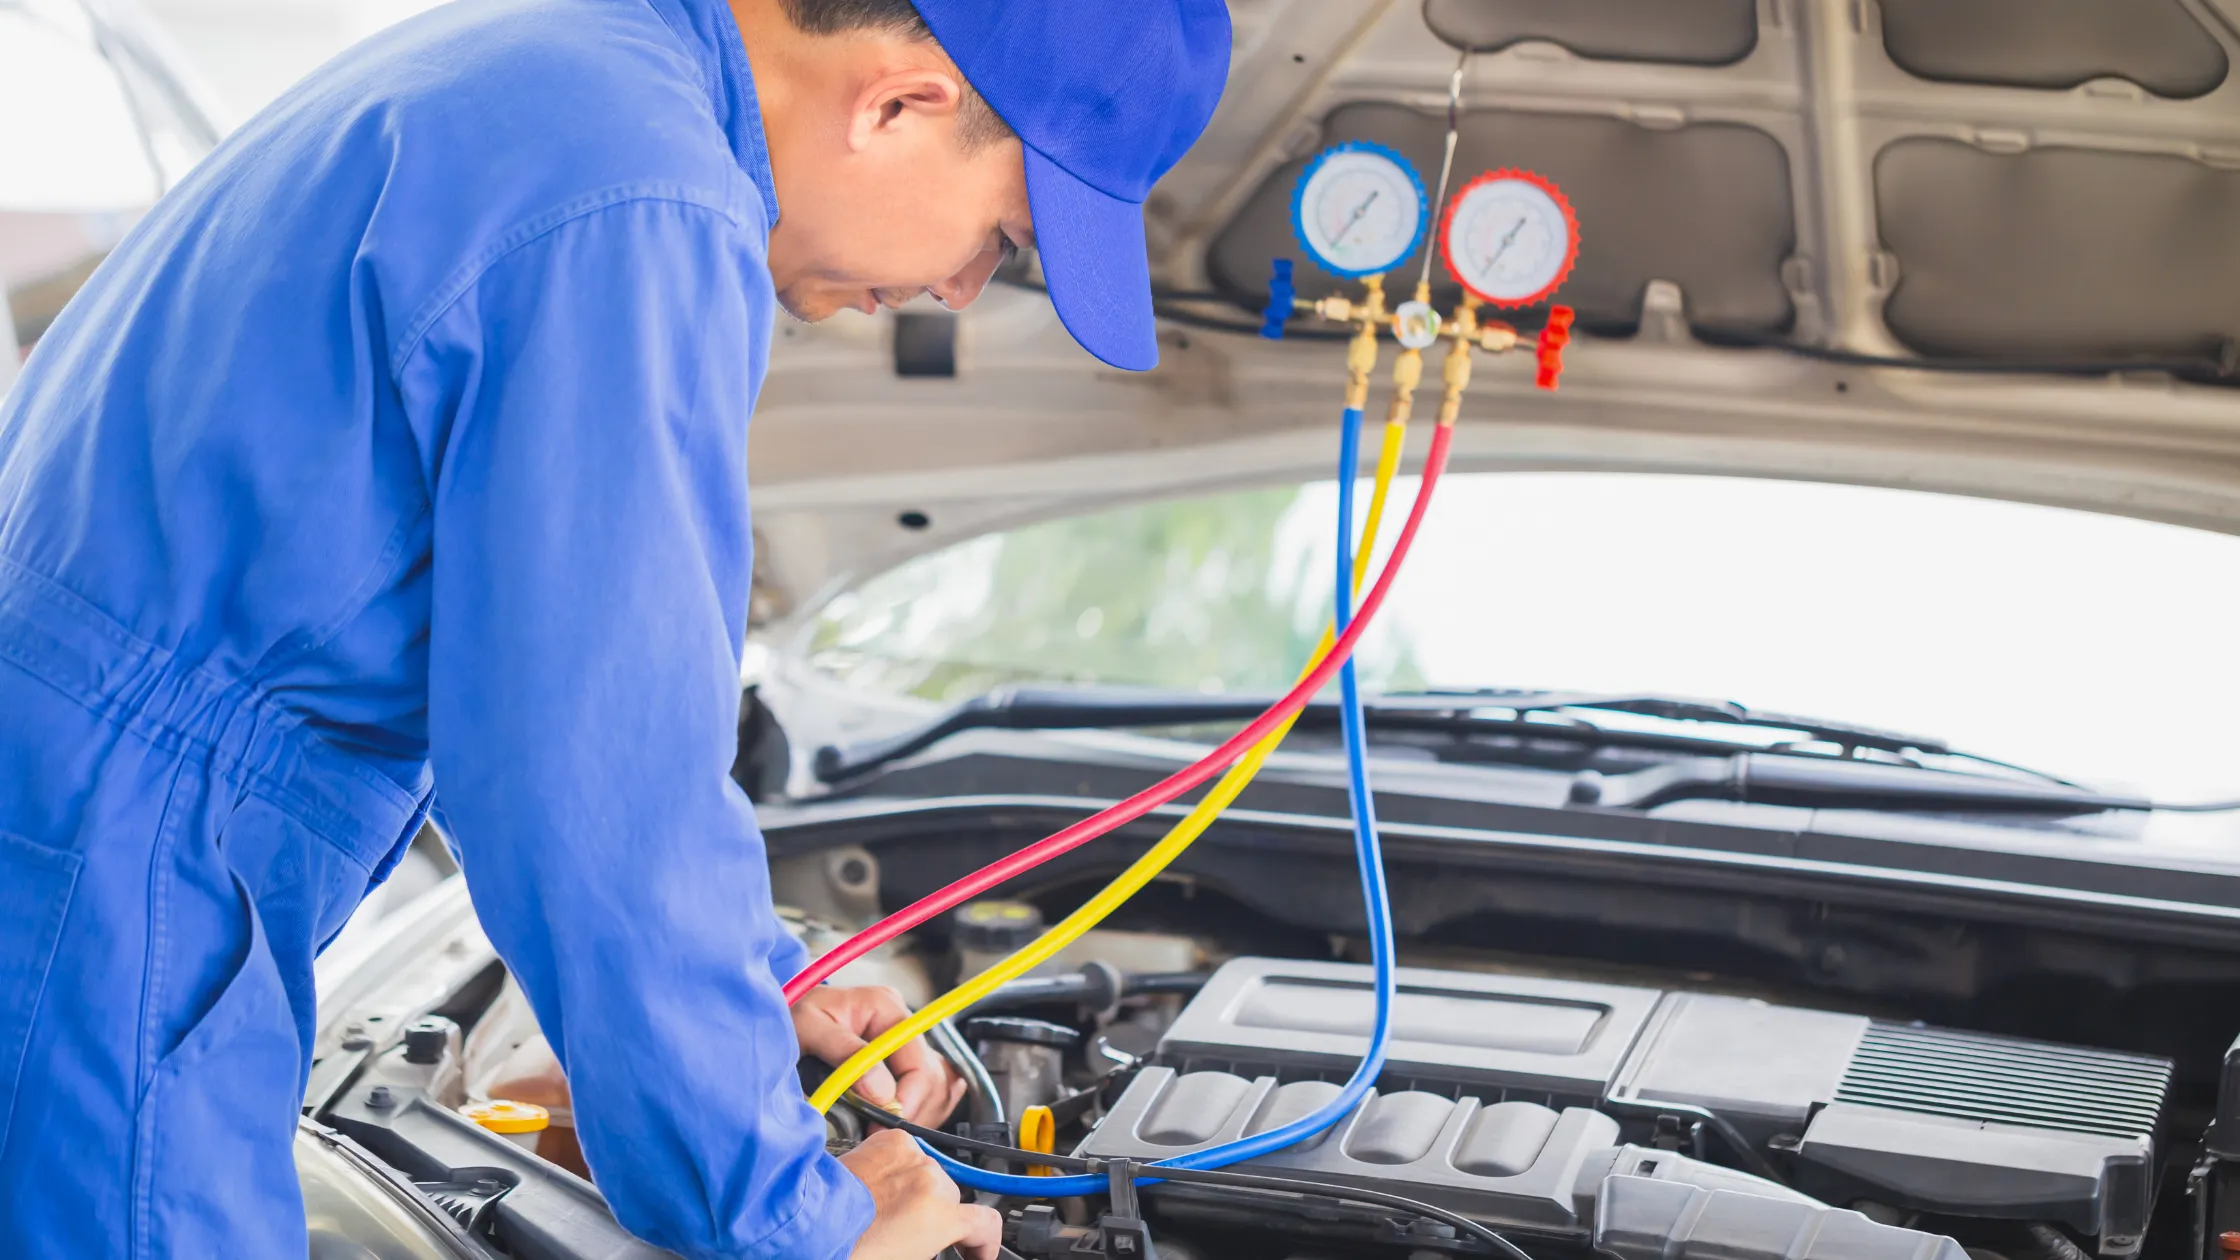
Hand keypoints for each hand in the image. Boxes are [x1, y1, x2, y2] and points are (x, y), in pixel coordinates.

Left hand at [793, 985, 965, 1125]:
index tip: (880, 1126)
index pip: (919, 1062)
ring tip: (877, 1129)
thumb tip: (882, 1093)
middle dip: (908, 1113)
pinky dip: (916, 1114)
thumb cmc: (789, 1019)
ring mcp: (903, 1045)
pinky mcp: (900, 1065)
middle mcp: (901, 1023)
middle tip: (875, 1135)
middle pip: (932, 1079)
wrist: (772, 1024)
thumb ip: (845, 1054)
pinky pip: (930, 1095)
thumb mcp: (808, 1027)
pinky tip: (886, 1121)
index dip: (906, 1100)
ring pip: (937, 1090)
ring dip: (913, 1116)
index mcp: (886, 1007)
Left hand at [841, 1128, 1001, 1259]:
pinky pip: (909, 1156)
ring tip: (891, 1214)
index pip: (985, 1225)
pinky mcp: (887, 1141)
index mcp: (938, 1214)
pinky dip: (902, 1171)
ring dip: (920, 1193)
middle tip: (918, 1240)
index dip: (984, 1246)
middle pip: (953, 1198)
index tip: (976, 1254)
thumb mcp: (906, 1257)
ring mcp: (908, 1154)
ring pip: (930, 1175)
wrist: (804, 1228)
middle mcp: (929, 1177)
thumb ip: (932, 1245)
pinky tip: (882, 1190)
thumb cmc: (850, 1250)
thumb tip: (935, 1245)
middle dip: (941, 1219)